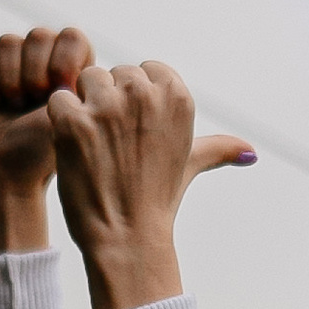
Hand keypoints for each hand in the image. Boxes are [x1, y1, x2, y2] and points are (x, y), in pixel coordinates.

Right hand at [0, 26, 95, 251]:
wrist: (4, 177)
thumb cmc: (45, 156)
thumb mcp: (79, 122)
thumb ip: (90, 90)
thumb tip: (97, 69)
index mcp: (74, 73)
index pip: (73, 36)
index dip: (64, 58)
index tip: (62, 88)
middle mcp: (44, 65)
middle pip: (39, 34)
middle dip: (35, 70)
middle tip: (33, 102)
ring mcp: (12, 68)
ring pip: (8, 41)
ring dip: (10, 78)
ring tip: (14, 108)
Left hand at [48, 58, 254, 308]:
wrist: (127, 238)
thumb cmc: (158, 200)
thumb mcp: (190, 165)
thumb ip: (218, 148)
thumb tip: (250, 152)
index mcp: (176, 96)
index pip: (144, 70)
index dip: (134, 101)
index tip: (138, 135)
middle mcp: (145, 93)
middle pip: (112, 74)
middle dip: (108, 103)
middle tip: (118, 147)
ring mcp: (108, 106)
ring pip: (84, 81)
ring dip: (84, 109)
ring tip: (96, 148)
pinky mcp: (74, 121)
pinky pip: (58, 101)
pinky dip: (62, 124)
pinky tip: (76, 151)